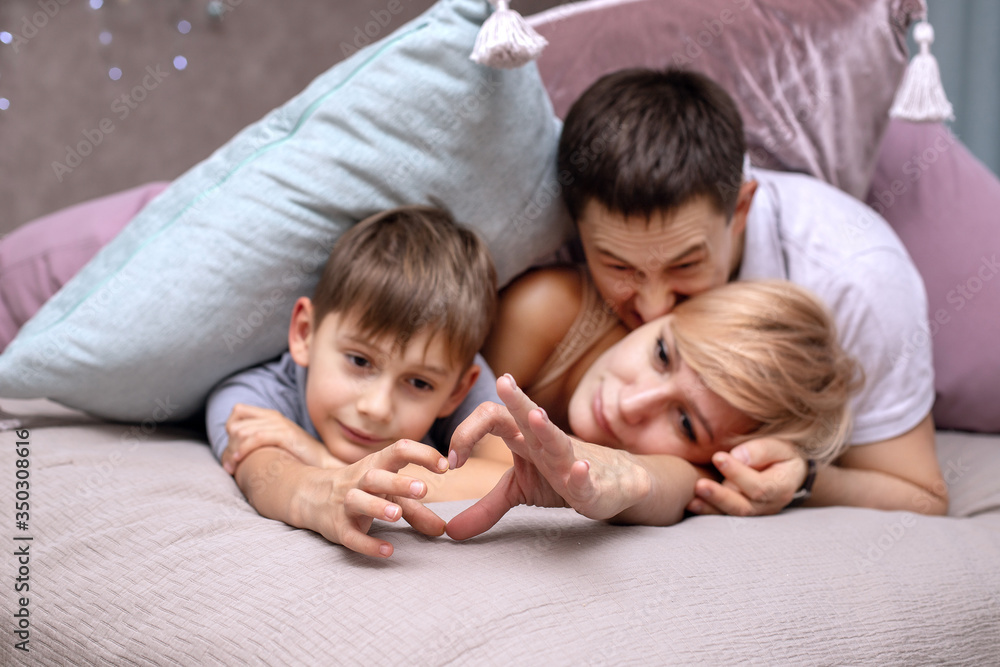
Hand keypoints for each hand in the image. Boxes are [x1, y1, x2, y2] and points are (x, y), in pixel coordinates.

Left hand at [223, 403, 342, 473]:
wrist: (323, 462)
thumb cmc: (297, 458)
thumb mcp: (274, 446)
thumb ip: (255, 445)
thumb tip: (229, 456)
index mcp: (270, 416)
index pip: (238, 410)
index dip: (229, 428)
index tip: (231, 451)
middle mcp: (273, 417)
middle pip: (236, 423)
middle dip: (229, 445)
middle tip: (230, 465)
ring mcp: (280, 424)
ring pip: (242, 431)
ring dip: (233, 450)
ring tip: (234, 466)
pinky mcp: (286, 434)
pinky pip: (256, 437)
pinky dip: (243, 449)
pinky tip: (240, 459)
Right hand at [293, 439, 450, 557]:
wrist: (312, 497)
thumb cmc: (362, 491)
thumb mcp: (389, 494)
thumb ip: (416, 510)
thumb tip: (443, 530)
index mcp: (377, 465)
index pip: (399, 450)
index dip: (422, 454)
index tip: (445, 465)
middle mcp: (360, 480)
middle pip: (376, 477)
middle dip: (398, 482)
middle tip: (423, 489)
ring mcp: (346, 503)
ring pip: (358, 501)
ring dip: (377, 507)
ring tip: (396, 515)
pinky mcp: (337, 527)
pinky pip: (351, 535)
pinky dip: (368, 544)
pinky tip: (388, 550)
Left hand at [446, 375, 650, 539]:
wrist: (613, 484)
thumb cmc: (561, 478)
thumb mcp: (518, 491)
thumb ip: (485, 507)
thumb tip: (452, 531)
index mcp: (524, 438)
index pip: (493, 419)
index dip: (467, 434)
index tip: (452, 463)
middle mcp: (546, 443)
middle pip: (527, 415)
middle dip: (516, 399)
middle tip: (502, 382)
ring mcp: (570, 460)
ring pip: (557, 440)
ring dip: (546, 429)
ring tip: (536, 416)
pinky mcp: (590, 484)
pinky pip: (585, 477)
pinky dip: (582, 474)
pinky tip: (580, 469)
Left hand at [686, 438, 807, 515]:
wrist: (786, 471)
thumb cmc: (780, 455)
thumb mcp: (779, 447)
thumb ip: (761, 450)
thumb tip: (739, 456)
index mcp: (781, 487)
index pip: (759, 485)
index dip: (738, 473)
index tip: (718, 457)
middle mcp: (769, 505)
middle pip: (744, 506)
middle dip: (720, 496)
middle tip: (699, 485)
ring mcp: (755, 512)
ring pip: (732, 514)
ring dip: (710, 507)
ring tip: (692, 499)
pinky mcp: (741, 512)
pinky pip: (723, 515)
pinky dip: (707, 511)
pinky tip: (691, 504)